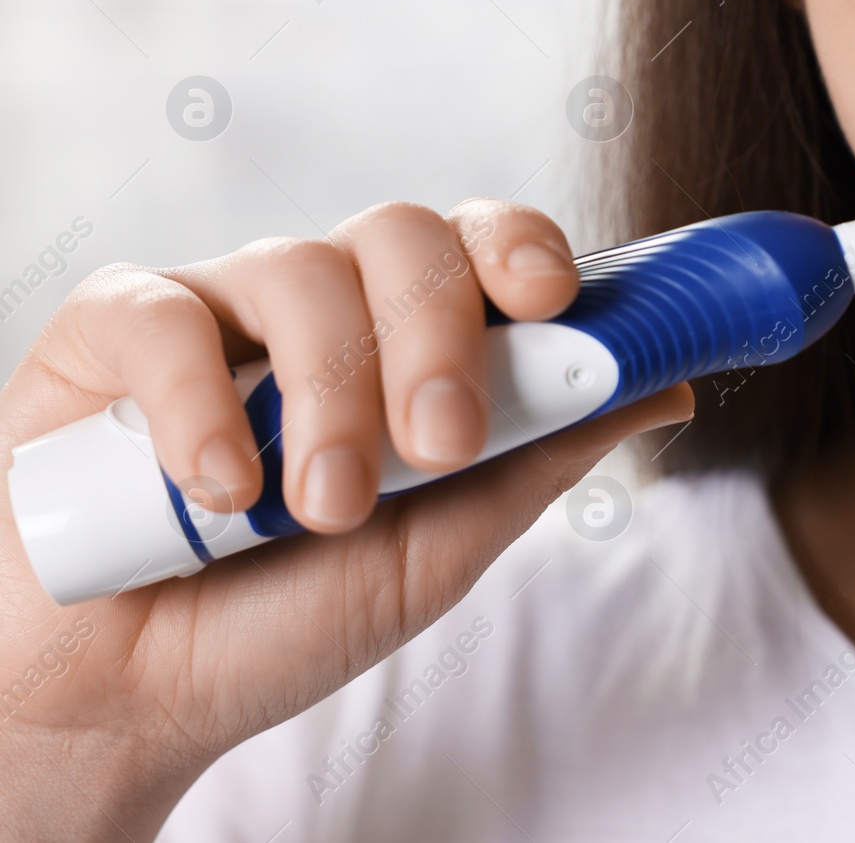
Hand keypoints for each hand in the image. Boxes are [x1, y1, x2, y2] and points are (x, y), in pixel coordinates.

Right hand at [0, 199, 692, 842]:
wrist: (146, 688)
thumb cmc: (300, 606)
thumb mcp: (450, 538)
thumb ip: (547, 450)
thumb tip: (673, 383)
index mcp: (409, 334)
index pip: (478, 243)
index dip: (521, 248)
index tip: (550, 301)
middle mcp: (324, 301)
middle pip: (401, 235)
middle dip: (437, 338)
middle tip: (441, 448)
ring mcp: (220, 306)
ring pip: (300, 271)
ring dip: (331, 400)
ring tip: (323, 512)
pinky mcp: (111, 332)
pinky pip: (164, 316)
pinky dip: (199, 403)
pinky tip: (218, 489)